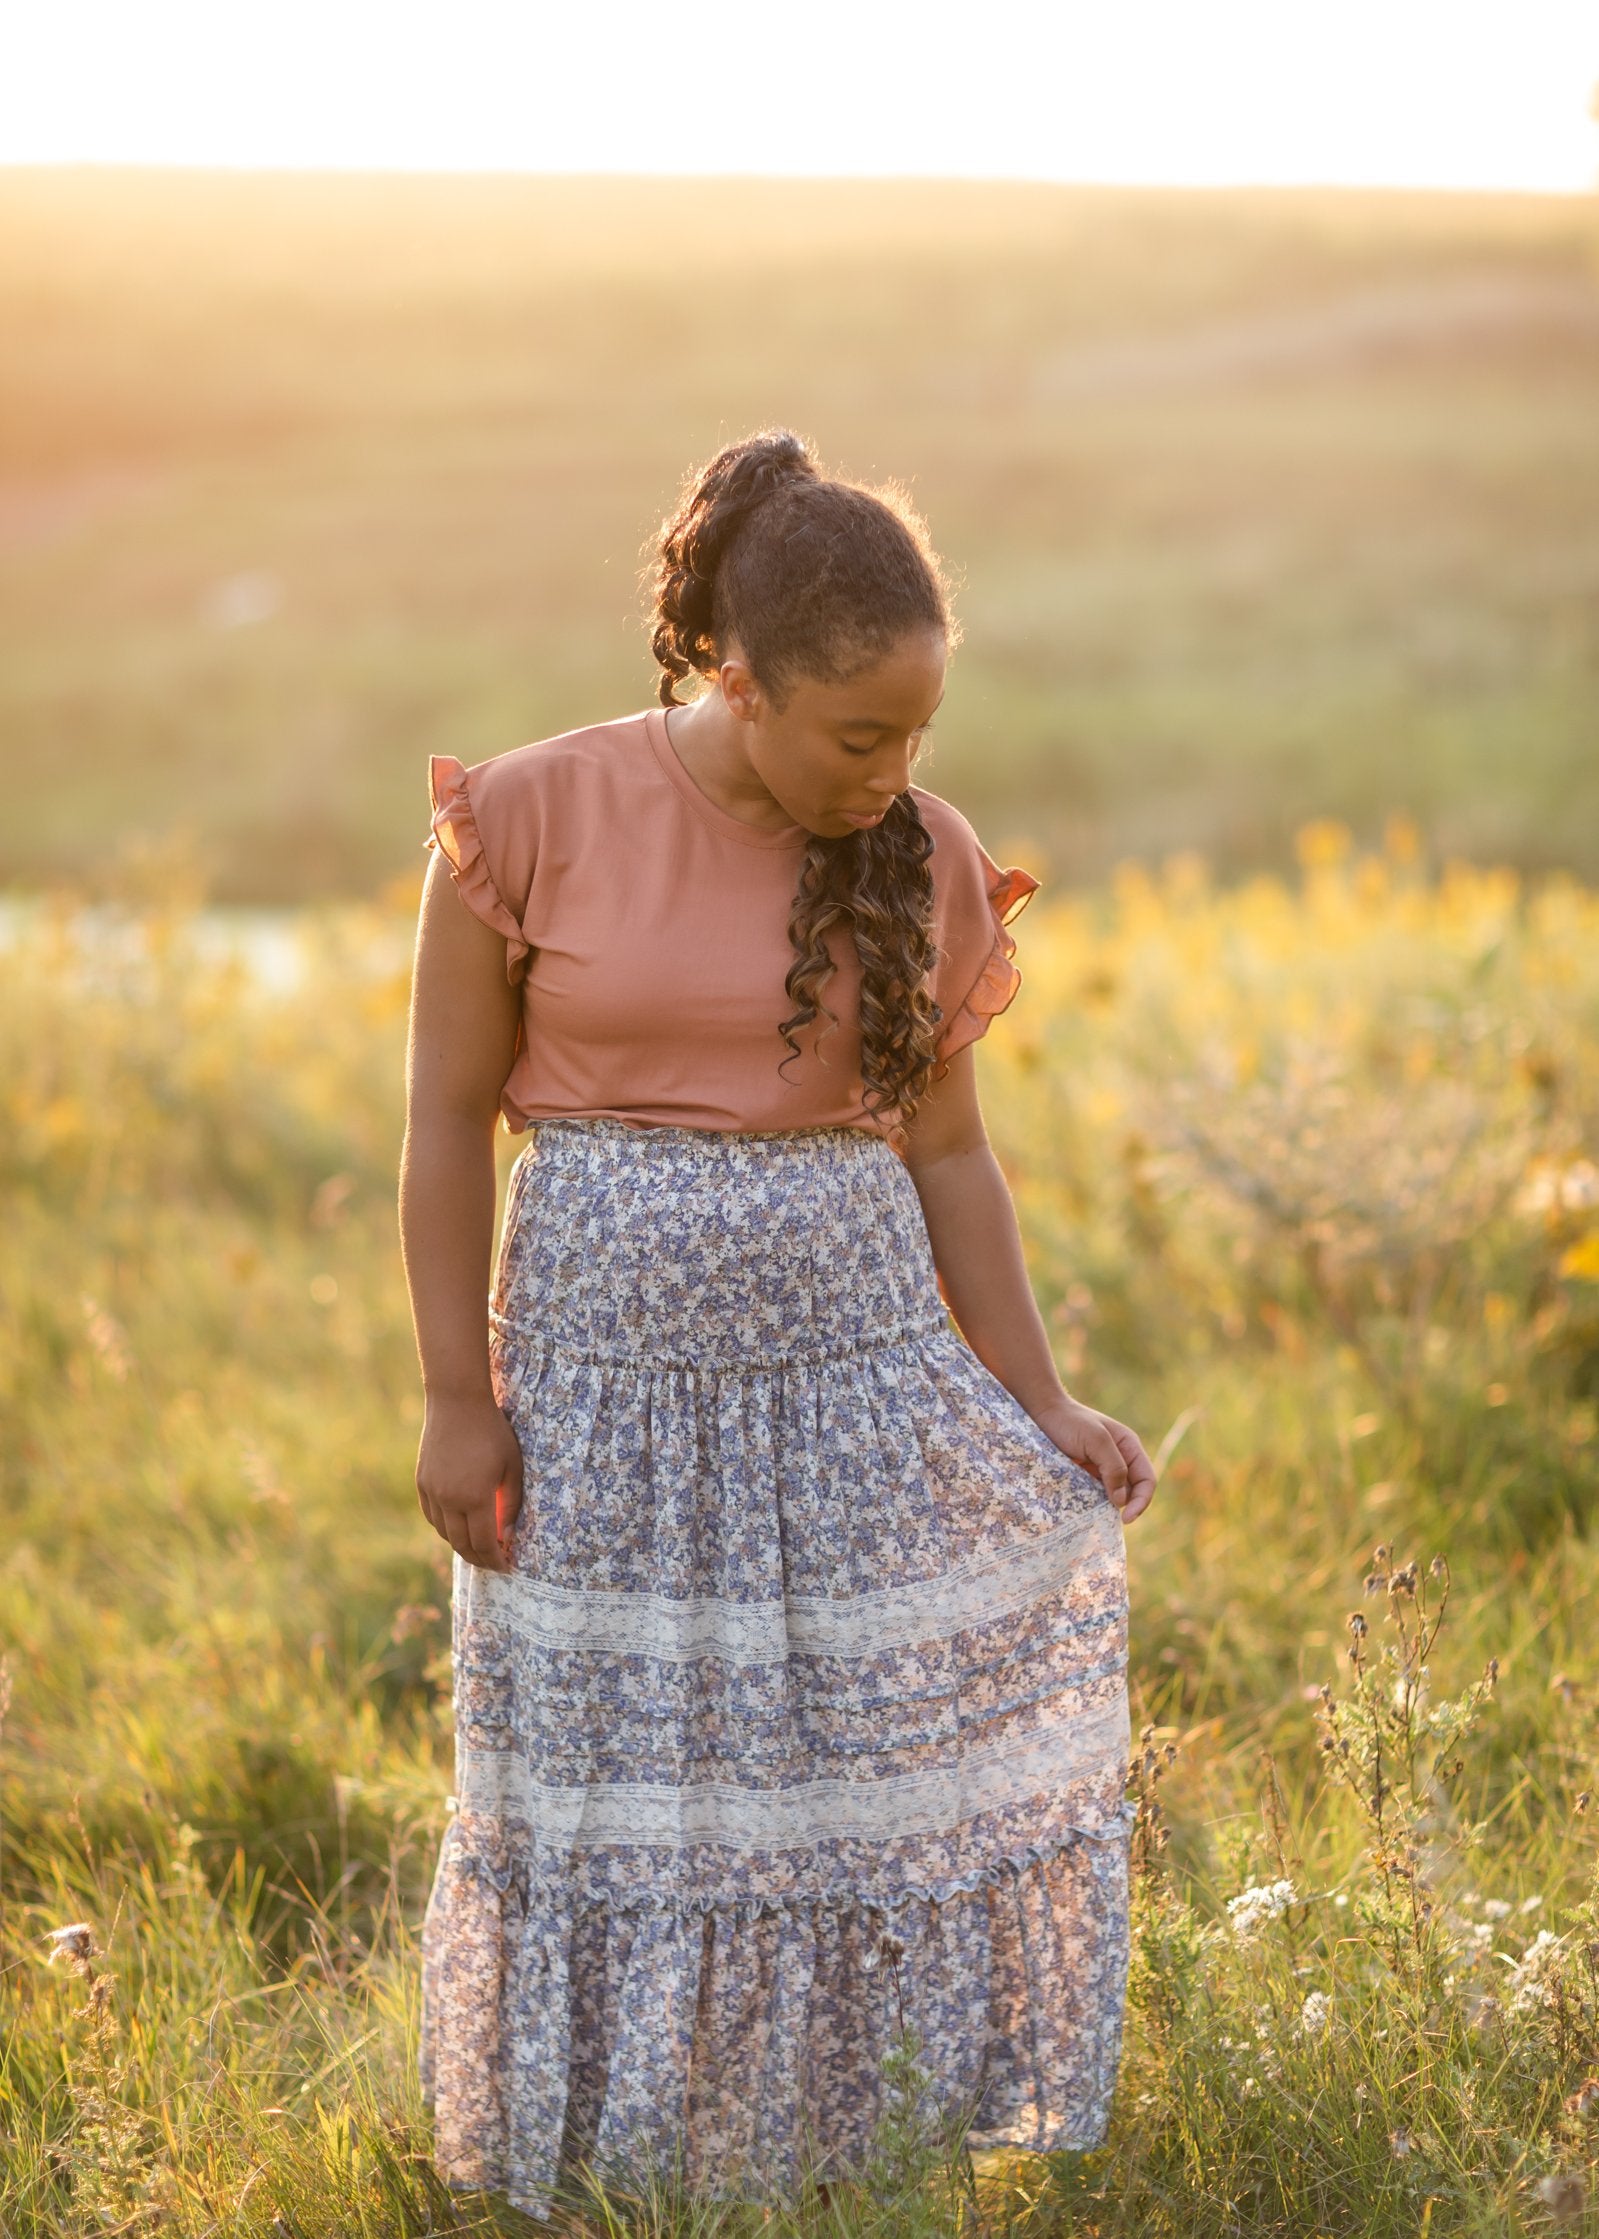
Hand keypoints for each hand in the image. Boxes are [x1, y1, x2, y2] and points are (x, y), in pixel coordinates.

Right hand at [416, 1391, 524, 1573]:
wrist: (457, 1402)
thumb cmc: (492, 1432)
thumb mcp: (513, 1467)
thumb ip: (511, 1505)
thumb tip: (507, 1536)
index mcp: (475, 1497)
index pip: (484, 1543)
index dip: (495, 1559)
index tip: (506, 1567)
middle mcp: (449, 1499)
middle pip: (461, 1544)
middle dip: (479, 1559)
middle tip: (493, 1564)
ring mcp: (431, 1491)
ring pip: (444, 1532)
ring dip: (461, 1545)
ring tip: (477, 1549)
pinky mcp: (422, 1482)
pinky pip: (432, 1516)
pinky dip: (445, 1528)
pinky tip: (457, 1528)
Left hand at [1032, 1395, 1157, 1525]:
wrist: (1042, 1414)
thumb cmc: (1070, 1422)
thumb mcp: (1096, 1440)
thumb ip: (1114, 1467)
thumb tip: (1122, 1500)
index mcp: (1129, 1447)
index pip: (1146, 1479)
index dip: (1142, 1501)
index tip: (1126, 1518)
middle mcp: (1120, 1459)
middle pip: (1133, 1491)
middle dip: (1126, 1507)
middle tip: (1108, 1520)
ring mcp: (1102, 1469)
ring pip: (1115, 1496)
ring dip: (1108, 1507)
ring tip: (1095, 1516)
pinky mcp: (1086, 1476)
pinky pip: (1096, 1495)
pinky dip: (1094, 1504)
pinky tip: (1084, 1510)